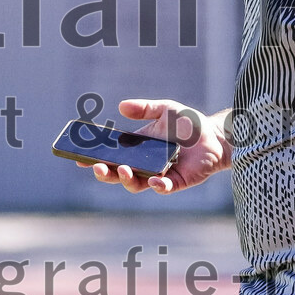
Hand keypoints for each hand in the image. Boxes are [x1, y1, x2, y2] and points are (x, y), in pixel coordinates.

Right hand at [81, 98, 230, 194]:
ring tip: (124, 170)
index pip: (112, 155)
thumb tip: (121, 106)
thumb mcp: (164, 109)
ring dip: (126, 180)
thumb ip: (144, 108)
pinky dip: (157, 185)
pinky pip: (163, 187)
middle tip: (97, 166)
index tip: (79, 157)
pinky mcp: (176, 182)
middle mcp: (145, 164)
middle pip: (118, 174)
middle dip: (105, 172)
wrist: (214, 135)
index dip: (95, 158)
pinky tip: (154, 179)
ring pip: (136, 184)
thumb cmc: (189, 123)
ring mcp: (159, 174)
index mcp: (138, 148)